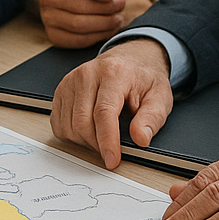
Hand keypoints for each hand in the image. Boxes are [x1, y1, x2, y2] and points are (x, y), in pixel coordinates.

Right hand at [38, 0, 151, 47]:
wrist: (80, 3)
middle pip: (78, 5)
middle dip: (104, 7)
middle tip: (121, 5)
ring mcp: (48, 18)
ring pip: (78, 24)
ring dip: (103, 23)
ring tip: (117, 18)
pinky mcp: (54, 35)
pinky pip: (77, 40)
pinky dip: (97, 36)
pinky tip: (108, 29)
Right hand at [50, 38, 172, 168]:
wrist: (129, 59)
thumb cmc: (143, 79)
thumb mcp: (160, 97)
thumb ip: (152, 119)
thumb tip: (140, 139)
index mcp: (113, 74)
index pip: (104, 112)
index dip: (107, 141)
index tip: (112, 160)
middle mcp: (87, 75)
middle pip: (82, 122)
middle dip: (97, 145)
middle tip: (112, 150)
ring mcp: (70, 82)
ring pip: (69, 126)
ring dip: (85, 142)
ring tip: (102, 136)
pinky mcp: (61, 91)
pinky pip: (58, 123)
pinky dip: (72, 135)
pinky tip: (88, 131)